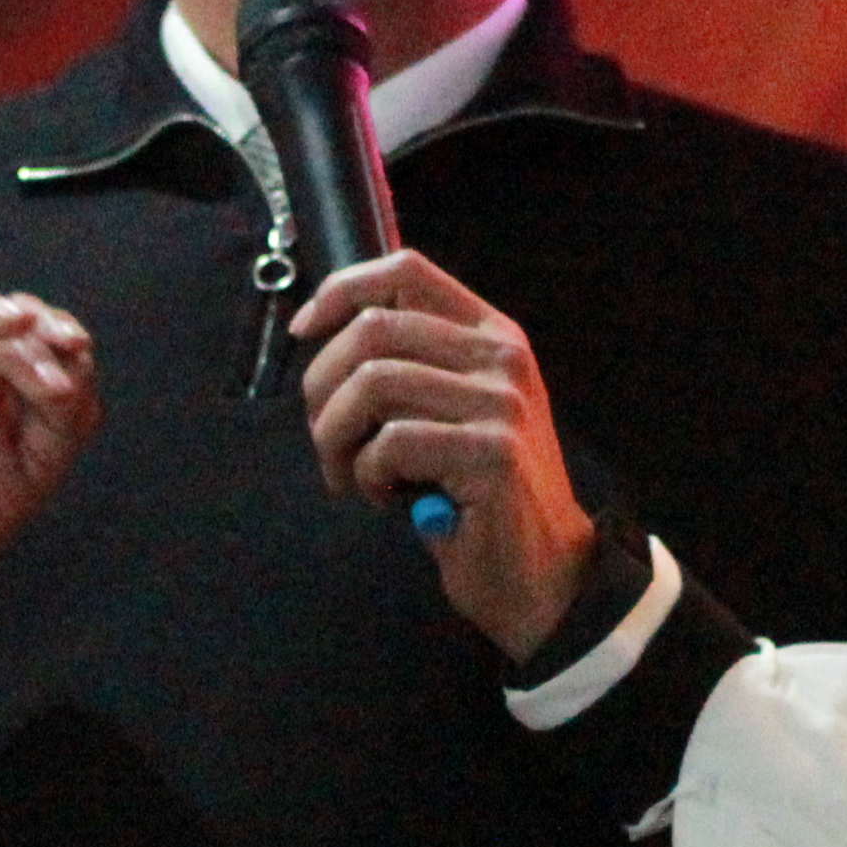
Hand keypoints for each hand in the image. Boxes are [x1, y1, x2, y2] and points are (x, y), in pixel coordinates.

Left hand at [291, 251, 598, 658]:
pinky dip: (366, 475)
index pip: (406, 271)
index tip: (302, 331)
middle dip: (322, 387)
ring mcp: (503, 404)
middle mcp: (503, 358)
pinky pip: (390, 444)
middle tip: (324, 440)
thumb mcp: (452, 412)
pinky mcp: (492, 454)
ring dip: (335, 437)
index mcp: (494, 335)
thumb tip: (324, 335)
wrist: (543, 575)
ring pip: (373, 384)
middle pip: (374, 329)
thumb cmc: (478, 498)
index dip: (340, 291)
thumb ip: (412, 366)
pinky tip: (385, 498)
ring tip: (348, 476)